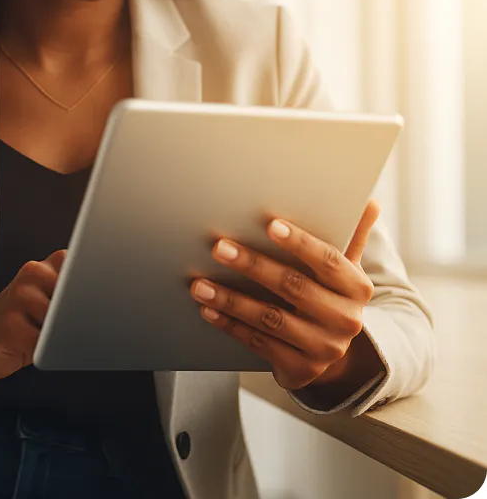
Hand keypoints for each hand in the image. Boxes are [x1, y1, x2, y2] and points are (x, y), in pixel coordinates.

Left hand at [189, 200, 383, 391]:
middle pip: (294, 287)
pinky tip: (208, 310)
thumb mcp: (343, 270)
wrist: (330, 353)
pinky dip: (231, 325)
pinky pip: (259, 344)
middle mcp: (346, 320)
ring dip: (231, 300)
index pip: (328, 260)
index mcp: (357, 288)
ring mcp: (324, 348)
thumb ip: (350, 236)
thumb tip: (370, 201)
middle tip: (219, 247)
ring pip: (270, 319)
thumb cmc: (328, 296)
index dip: (300, 242)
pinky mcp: (301, 369)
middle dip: (253, 265)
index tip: (270, 224)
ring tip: (200, 284)